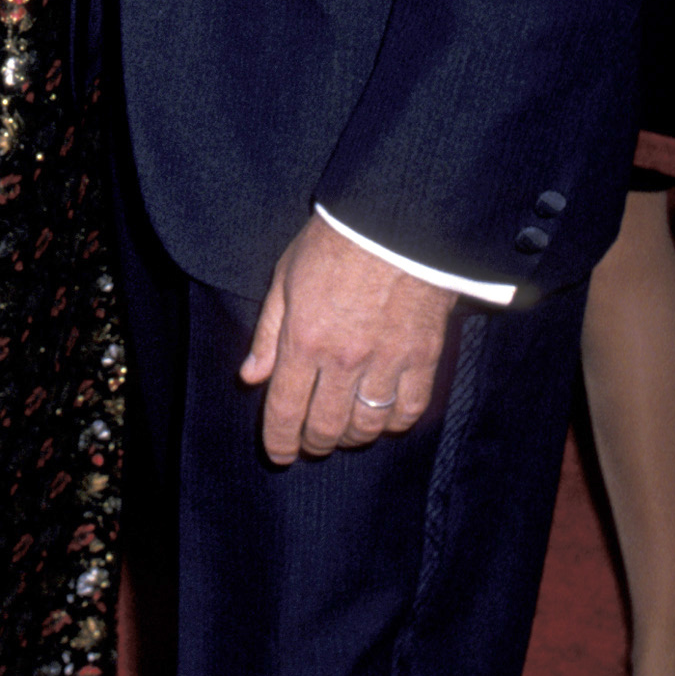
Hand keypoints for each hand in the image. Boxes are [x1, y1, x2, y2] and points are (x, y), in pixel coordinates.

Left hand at [239, 212, 456, 465]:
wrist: (395, 220)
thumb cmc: (333, 243)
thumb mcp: (285, 279)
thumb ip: (268, 334)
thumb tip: (251, 377)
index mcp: (304, 339)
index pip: (285, 410)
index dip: (280, 441)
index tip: (279, 455)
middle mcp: (344, 359)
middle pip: (326, 426)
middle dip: (314, 443)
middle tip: (311, 444)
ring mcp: (386, 361)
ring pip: (367, 425)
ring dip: (352, 437)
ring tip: (345, 433)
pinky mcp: (423, 357)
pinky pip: (408, 409)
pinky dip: (394, 421)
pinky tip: (383, 417)